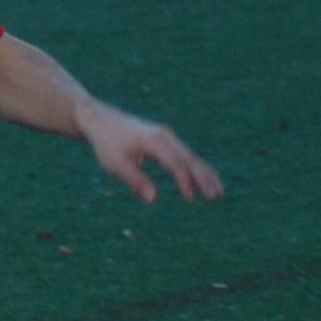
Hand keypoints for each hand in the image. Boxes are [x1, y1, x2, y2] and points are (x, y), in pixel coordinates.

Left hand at [78, 104, 223, 203]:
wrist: (101, 120)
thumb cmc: (107, 144)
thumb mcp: (115, 164)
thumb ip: (135, 181)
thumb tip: (153, 200)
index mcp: (153, 141)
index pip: (175, 162)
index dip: (184, 181)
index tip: (190, 198)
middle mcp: (165, 136)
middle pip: (189, 159)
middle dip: (204, 178)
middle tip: (216, 197)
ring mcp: (167, 137)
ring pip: (191, 157)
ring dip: (205, 174)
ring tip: (219, 194)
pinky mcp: (166, 140)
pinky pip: (186, 155)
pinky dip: (197, 168)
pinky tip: (207, 180)